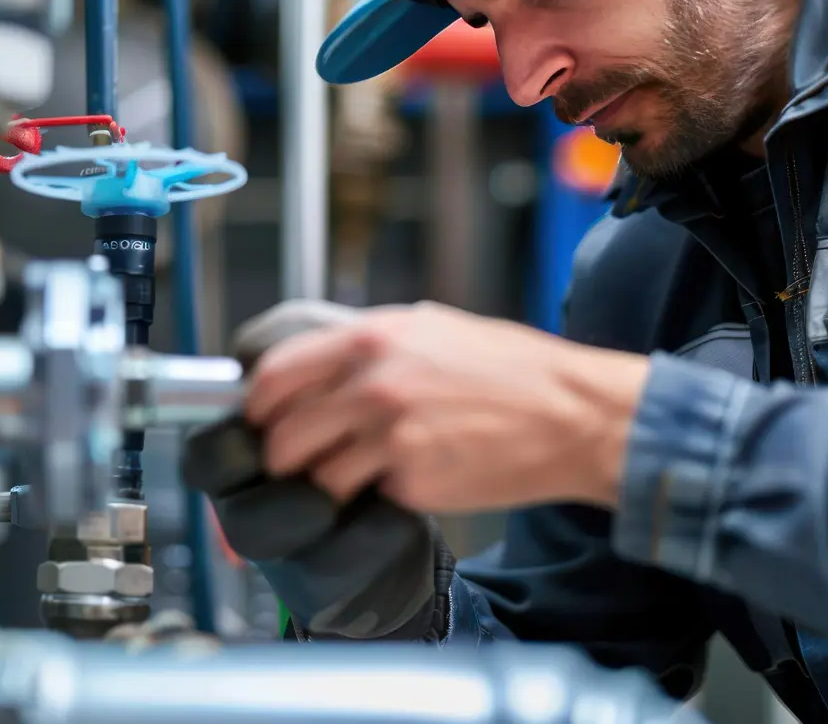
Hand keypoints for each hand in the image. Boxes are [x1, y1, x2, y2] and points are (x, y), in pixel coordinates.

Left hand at [244, 301, 650, 513]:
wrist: (571, 414)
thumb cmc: (510, 370)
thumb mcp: (431, 329)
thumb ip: (368, 347)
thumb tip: (314, 368)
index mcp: (371, 338)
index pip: (274, 377)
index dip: (256, 409)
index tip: (260, 424)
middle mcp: (372, 383)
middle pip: (281, 436)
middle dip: (282, 460)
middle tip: (301, 465)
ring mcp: (391, 435)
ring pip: (315, 477)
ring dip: (324, 487)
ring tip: (358, 477)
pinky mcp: (413, 481)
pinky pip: (365, 499)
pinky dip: (374, 498)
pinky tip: (408, 481)